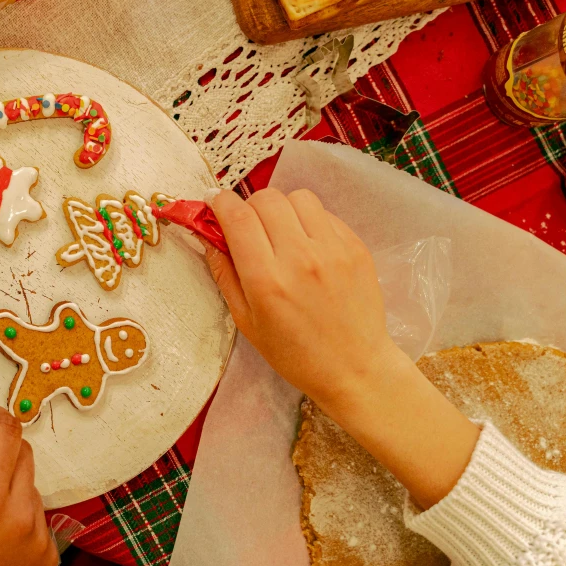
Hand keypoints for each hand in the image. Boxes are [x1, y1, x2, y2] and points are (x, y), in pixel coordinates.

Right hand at [204, 188, 400, 406]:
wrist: (354, 368)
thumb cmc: (294, 353)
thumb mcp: (246, 322)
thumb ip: (225, 275)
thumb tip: (209, 236)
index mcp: (267, 281)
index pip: (238, 217)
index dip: (221, 203)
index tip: (216, 206)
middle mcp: (300, 258)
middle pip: (266, 199)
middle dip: (250, 206)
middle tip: (250, 228)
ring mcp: (333, 250)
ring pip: (298, 197)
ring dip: (282, 208)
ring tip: (282, 233)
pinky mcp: (356, 247)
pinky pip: (325, 213)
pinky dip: (309, 221)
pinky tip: (308, 245)